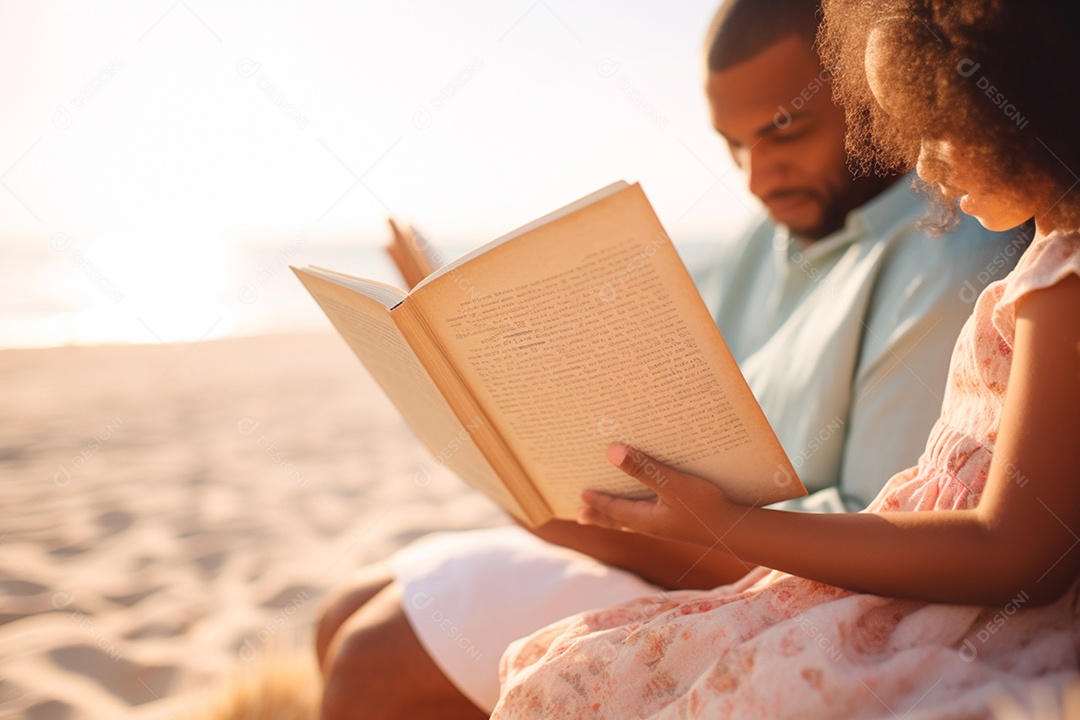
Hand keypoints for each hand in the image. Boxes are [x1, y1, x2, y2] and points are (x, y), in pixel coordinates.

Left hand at [579, 444, 744, 548]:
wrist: (735, 528)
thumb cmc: (704, 506)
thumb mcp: (672, 485)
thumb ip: (643, 468)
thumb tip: (612, 452)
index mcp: (645, 519)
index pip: (613, 509)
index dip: (597, 501)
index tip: (581, 495)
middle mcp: (651, 525)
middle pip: (617, 520)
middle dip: (599, 516)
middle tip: (580, 517)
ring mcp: (664, 525)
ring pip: (631, 521)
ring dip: (614, 516)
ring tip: (602, 514)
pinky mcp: (677, 522)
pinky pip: (646, 517)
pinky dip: (634, 512)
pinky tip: (642, 508)